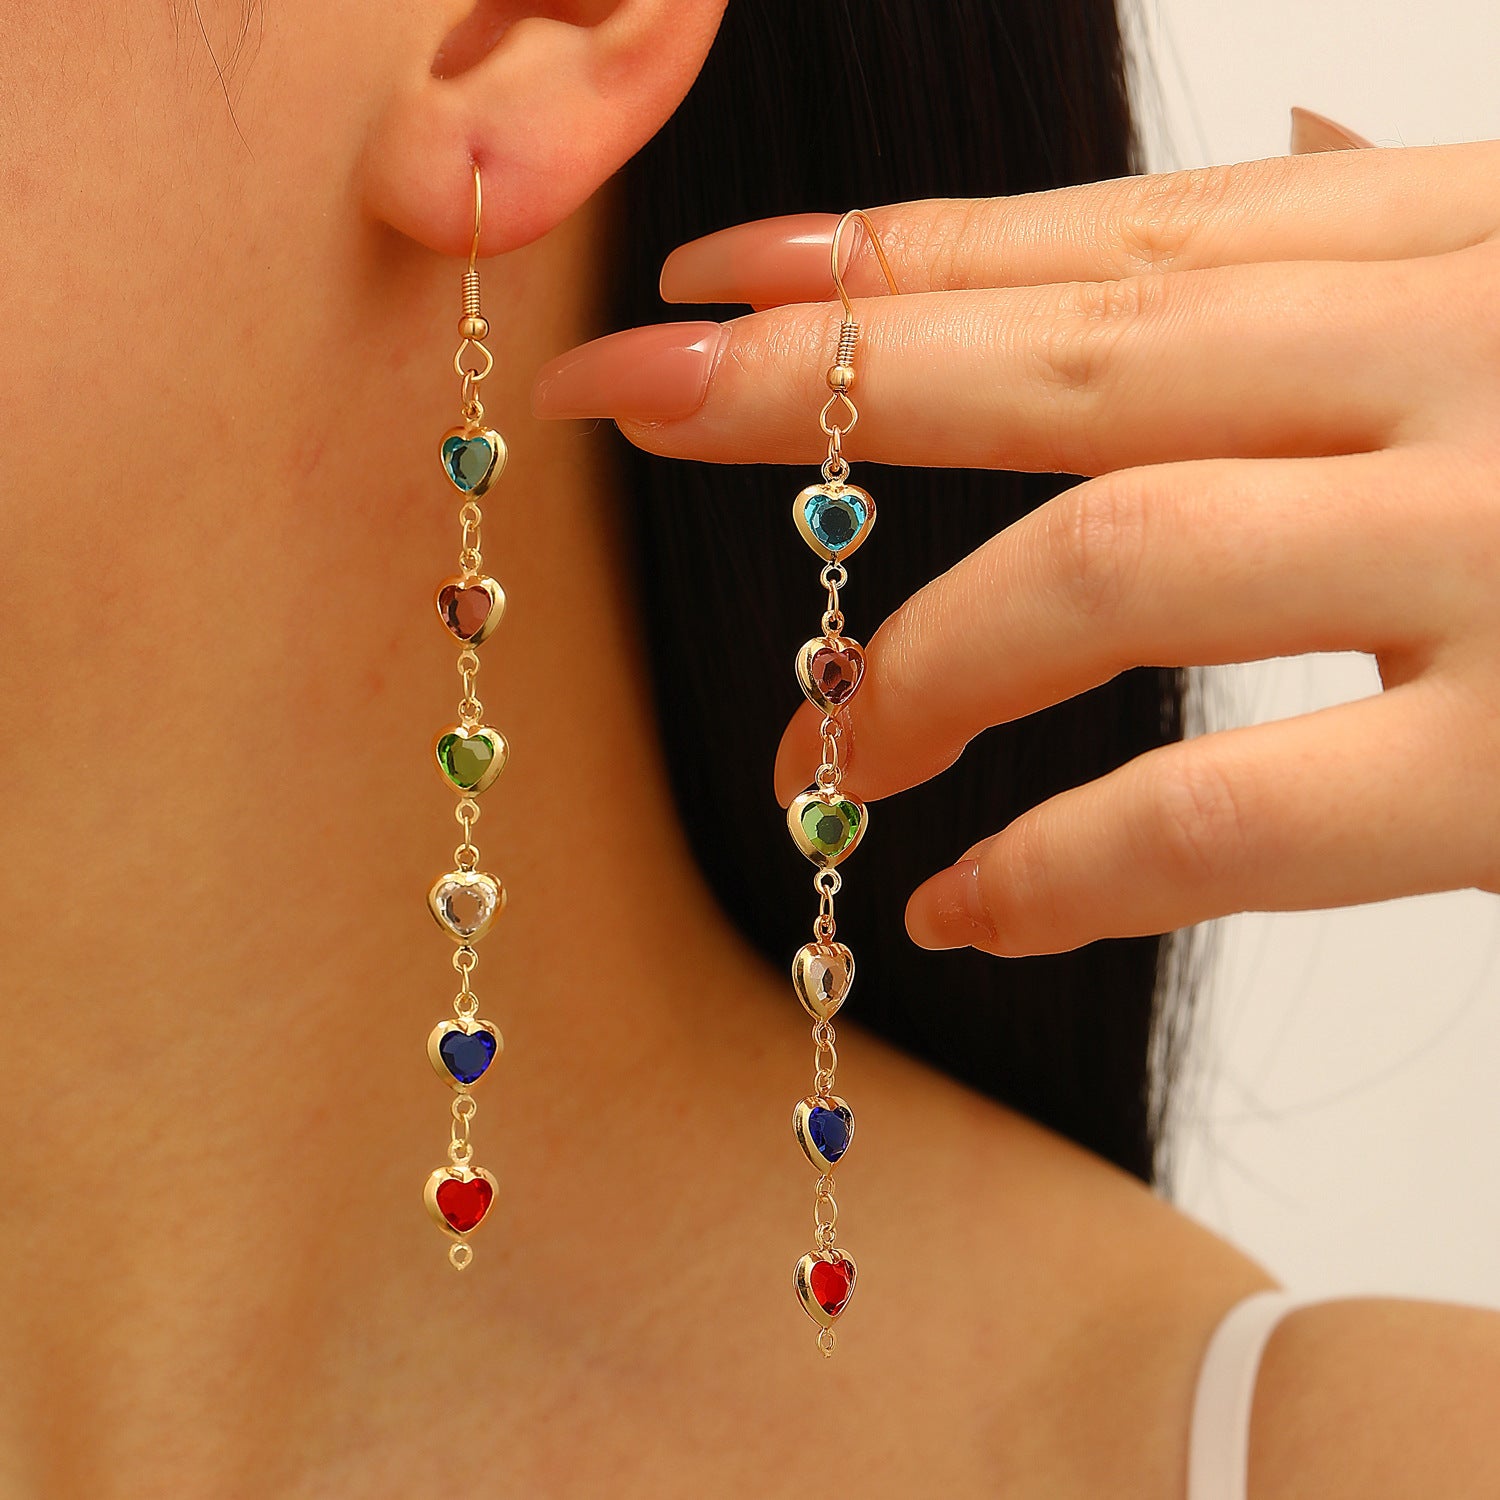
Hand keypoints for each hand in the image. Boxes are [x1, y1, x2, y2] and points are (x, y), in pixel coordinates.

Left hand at [533, 132, 1499, 955]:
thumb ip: (1413, 225)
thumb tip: (1280, 138)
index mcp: (1456, 255)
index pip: (1108, 242)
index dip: (893, 259)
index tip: (717, 280)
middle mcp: (1465, 364)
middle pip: (1065, 353)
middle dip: (825, 379)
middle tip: (636, 410)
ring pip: (1115, 566)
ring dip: (924, 665)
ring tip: (821, 760)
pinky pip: (1226, 816)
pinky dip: (1065, 866)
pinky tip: (966, 909)